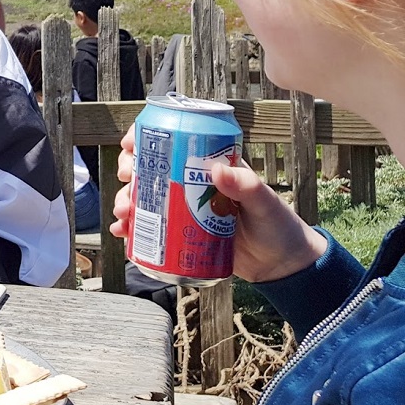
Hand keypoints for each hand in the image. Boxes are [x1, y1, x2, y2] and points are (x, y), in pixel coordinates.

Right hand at [108, 125, 327, 282]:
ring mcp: (184, 209)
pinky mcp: (181, 234)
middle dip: (129, 170)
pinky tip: (123, 234)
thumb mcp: (264, 202)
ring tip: (124, 213)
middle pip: (150, 168)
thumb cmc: (278, 226)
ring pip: (145, 198)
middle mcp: (191, 184)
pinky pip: (150, 228)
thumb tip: (216, 170)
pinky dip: (132, 230)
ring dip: (126, 201)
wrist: (283, 266)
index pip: (173, 142)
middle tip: (125, 178)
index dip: (146, 137)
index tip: (130, 143)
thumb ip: (245, 186)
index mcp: (210, 167)